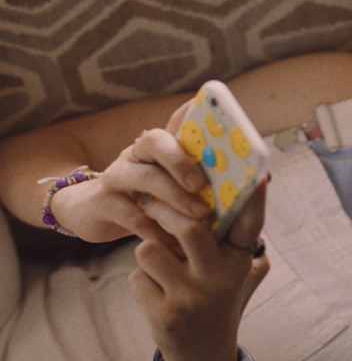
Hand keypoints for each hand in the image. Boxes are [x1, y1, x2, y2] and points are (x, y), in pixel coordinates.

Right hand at [49, 101, 210, 244]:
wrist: (93, 213)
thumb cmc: (145, 198)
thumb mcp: (171, 185)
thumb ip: (201, 180)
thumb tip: (250, 183)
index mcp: (157, 146)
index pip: (175, 122)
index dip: (193, 117)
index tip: (221, 128)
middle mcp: (135, 155)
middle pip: (155, 142)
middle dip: (182, 161)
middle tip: (203, 185)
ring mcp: (116, 176)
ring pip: (144, 177)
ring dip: (175, 196)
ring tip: (199, 215)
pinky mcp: (102, 203)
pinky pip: (129, 213)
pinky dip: (153, 228)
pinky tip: (174, 243)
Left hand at [128, 178, 268, 360]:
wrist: (203, 356)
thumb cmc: (219, 301)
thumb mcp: (237, 274)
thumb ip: (237, 242)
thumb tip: (252, 194)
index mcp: (239, 264)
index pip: (250, 225)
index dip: (255, 199)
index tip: (259, 174)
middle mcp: (219, 279)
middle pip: (190, 227)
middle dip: (165, 213)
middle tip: (155, 207)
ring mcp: (191, 298)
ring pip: (150, 249)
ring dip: (148, 253)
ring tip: (160, 267)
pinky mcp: (165, 314)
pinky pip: (137, 277)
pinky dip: (142, 281)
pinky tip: (157, 294)